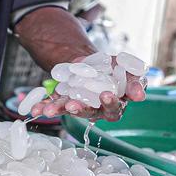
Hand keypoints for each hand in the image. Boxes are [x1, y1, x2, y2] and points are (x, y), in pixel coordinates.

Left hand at [29, 57, 145, 121]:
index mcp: (115, 104)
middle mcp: (97, 109)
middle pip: (91, 113)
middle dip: (82, 109)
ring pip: (71, 111)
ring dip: (61, 110)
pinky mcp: (65, 100)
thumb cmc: (116, 69)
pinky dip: (44, 106)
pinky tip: (36, 108)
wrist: (96, 62)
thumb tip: (140, 96)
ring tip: (50, 110)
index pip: (114, 109)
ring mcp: (80, 105)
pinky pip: (55, 105)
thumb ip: (135, 82)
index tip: (106, 94)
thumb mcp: (128, 70)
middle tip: (75, 105)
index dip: (110, 103)